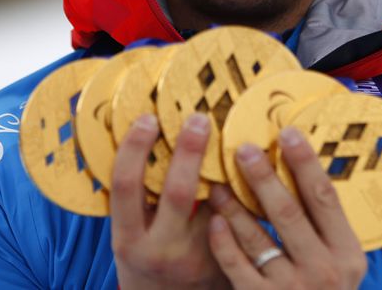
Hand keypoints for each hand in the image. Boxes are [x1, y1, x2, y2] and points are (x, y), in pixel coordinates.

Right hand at [110, 112, 229, 289]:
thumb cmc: (146, 264)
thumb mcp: (130, 238)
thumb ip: (138, 201)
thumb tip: (149, 135)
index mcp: (129, 239)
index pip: (126, 186)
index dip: (135, 149)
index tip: (148, 119)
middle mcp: (162, 250)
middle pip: (177, 192)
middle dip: (188, 151)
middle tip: (199, 118)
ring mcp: (198, 259)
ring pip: (217, 204)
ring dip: (227, 169)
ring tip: (236, 131)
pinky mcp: (228, 263)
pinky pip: (238, 217)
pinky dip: (245, 190)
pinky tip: (255, 164)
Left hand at [207, 126, 366, 288]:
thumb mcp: (341, 263)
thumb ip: (325, 227)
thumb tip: (301, 167)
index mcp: (348, 253)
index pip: (325, 197)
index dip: (305, 162)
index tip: (287, 132)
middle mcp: (324, 270)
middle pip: (288, 211)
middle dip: (263, 177)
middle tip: (242, 149)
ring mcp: (292, 289)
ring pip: (258, 238)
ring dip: (234, 205)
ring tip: (217, 181)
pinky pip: (238, 267)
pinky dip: (224, 242)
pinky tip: (214, 221)